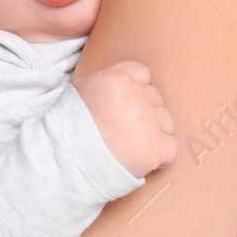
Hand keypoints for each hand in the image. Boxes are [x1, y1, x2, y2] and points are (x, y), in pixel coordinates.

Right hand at [73, 60, 177, 177]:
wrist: (65, 162)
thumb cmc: (68, 129)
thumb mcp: (80, 93)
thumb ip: (104, 84)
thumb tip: (119, 84)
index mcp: (117, 78)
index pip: (143, 74)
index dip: (137, 91)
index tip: (126, 106)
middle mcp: (136, 96)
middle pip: (156, 100)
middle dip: (146, 115)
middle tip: (125, 132)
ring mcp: (148, 122)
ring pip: (167, 123)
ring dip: (154, 135)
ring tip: (130, 147)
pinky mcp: (156, 148)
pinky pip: (171, 149)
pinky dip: (160, 157)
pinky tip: (141, 160)